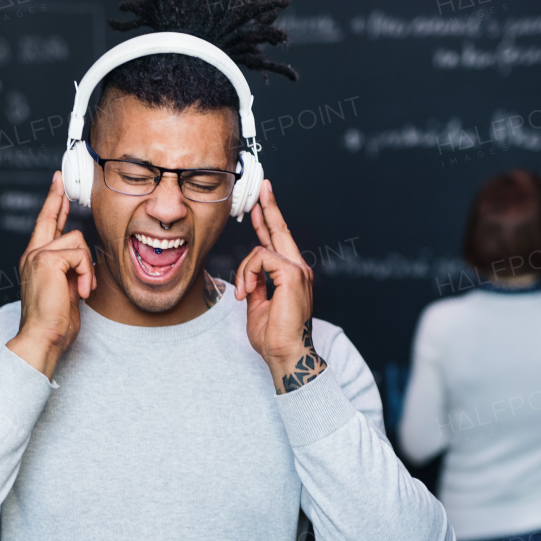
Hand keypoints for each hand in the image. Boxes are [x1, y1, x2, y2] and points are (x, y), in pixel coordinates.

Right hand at [5, 171, 95, 378]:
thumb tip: (83, 261)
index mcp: (36, 261)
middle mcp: (33, 254)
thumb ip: (70, 270)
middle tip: (60, 179)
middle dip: (57, 198)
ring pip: (77, 242)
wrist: (44, 336)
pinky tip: (80, 292)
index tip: (57, 186)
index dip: (52, 205)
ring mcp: (38, 255)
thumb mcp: (66, 290)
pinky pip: (79, 255)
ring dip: (87, 267)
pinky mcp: (47, 260)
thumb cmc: (56, 321)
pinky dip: (86, 274)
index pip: (45, 226)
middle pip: (51, 218)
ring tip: (82, 289)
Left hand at [234, 180, 326, 393]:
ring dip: (244, 271)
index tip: (262, 204)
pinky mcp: (292, 274)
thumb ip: (255, 286)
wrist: (285, 353)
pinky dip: (248, 274)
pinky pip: (261, 259)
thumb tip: (247, 278)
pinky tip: (247, 292)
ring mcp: (298, 270)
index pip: (279, 242)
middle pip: (280, 231)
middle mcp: (298, 269)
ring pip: (261, 249)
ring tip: (242, 293)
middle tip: (264, 187)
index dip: (269, 222)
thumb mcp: (258, 306)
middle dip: (270, 208)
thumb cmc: (273, 337)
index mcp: (291, 276)